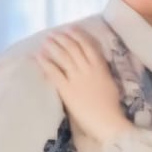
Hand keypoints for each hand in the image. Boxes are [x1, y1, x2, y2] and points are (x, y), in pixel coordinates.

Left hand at [35, 29, 134, 143]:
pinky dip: (46, 62)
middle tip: (53, 34)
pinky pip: (54, 72)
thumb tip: (95, 65)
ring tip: (46, 40)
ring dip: (53, 46)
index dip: (78, 35)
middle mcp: (88, 68)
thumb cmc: (111, 107)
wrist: (107, 122)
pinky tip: (39, 56)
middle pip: (73, 48)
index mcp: (100, 67)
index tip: (70, 29)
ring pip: (63, 56)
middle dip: (62, 38)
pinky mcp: (67, 89)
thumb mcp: (110, 83)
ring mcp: (76, 78)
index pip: (88, 45)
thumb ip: (101, 72)